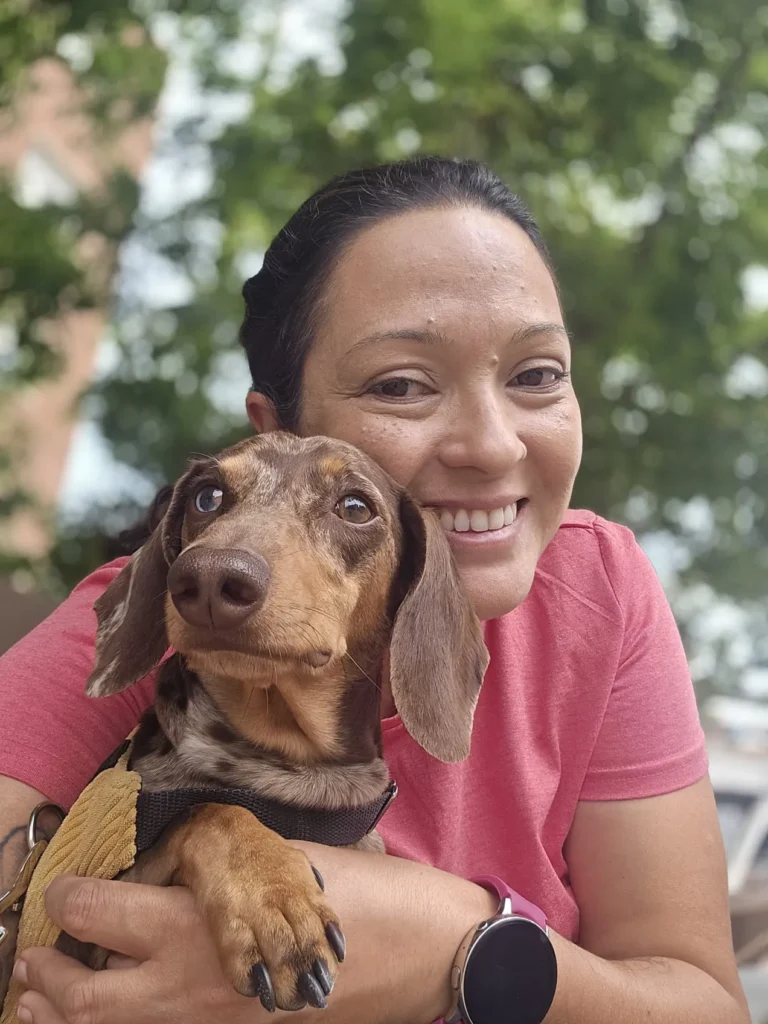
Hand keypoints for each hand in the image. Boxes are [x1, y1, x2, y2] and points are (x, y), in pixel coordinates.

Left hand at [14, 876, 276, 1023]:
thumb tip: (129, 868)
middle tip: (30, 955)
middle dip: (47, 975)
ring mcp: (191, 1021)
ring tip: (33, 997)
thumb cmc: (298, 893)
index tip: (59, 890)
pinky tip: (81, 1016)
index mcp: (185, 923)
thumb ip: (179, 866)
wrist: (346, 956)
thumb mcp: (238, 860)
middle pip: (84, 998)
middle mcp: (180, 982)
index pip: (93, 912)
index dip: (64, 897)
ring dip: (57, 1015)